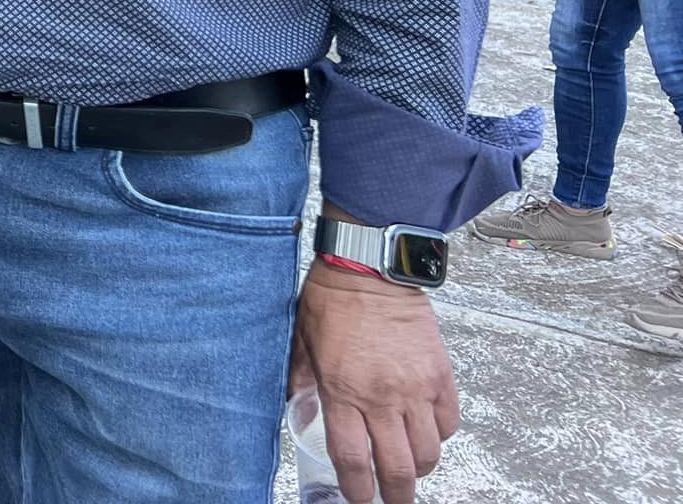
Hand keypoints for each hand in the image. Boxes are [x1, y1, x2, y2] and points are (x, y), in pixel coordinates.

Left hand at [291, 262, 458, 503]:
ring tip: (409, 469)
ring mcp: (416, 388)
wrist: (370, 268)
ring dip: (420, 469)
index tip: (358, 499)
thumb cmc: (332, 299)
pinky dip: (440, 437)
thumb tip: (300, 409)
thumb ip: (301, 381)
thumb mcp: (301, 342)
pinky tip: (427, 433)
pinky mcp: (441, 376)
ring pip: (429, 453)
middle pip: (397, 468)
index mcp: (343, 391)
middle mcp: (382, 397)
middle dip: (396, 495)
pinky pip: (449, 423)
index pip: (353, 460)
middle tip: (393, 500)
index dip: (357, 490)